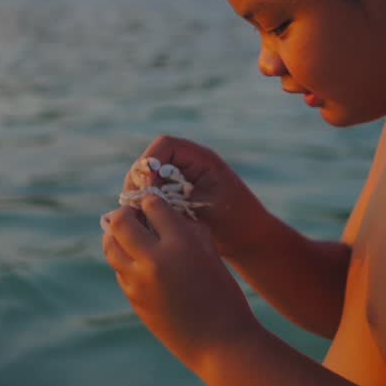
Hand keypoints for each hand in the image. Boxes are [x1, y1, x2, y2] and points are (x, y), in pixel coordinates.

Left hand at [101, 195, 259, 370]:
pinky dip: (125, 261)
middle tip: (135, 216)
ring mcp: (139, 282)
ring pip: (111, 246)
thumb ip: (188, 231)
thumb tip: (166, 214)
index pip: (152, 205)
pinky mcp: (133, 299)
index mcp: (181, 242)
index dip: (152, 201)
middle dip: (126, 214)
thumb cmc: (224, 296)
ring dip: (118, 236)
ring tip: (130, 236)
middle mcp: (154, 259)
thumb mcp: (211, 254)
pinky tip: (139, 263)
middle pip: (121, 221)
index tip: (154, 203)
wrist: (221, 344)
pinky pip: (120, 270)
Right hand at [124, 136, 269, 260]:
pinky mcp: (177, 194)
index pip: (165, 145)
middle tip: (135, 206)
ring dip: (139, 195)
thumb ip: (173, 198)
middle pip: (151, 160)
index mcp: (201, 158)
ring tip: (137, 216)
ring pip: (147, 178)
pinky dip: (145, 205)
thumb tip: (143, 194)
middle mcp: (189, 163)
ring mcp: (181, 179)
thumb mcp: (204, 209)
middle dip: (140, 181)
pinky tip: (143, 222)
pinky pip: (152, 193)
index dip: (149, 163)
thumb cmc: (235, 223)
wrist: (249, 239)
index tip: (147, 190)